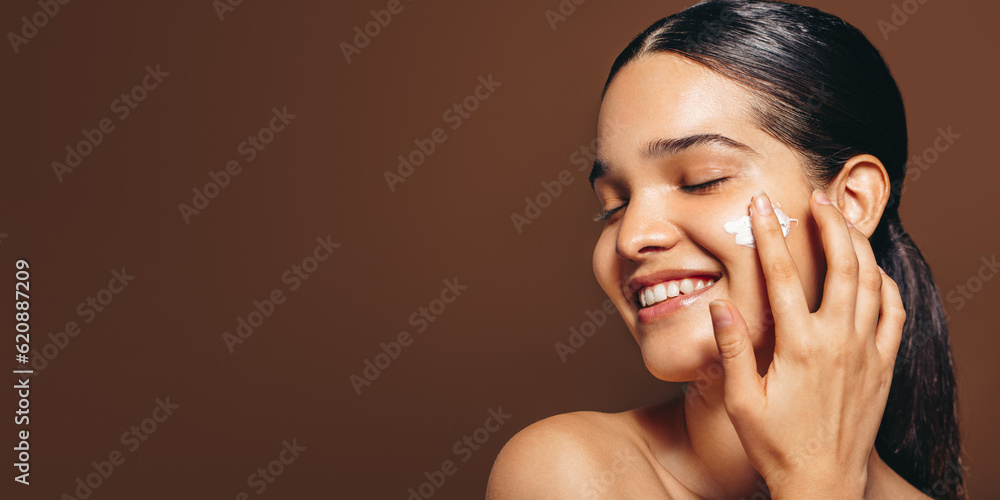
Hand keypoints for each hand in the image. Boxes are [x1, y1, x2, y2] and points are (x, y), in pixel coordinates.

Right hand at [707, 189, 904, 498]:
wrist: (824, 483)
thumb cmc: (777, 445)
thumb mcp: (741, 401)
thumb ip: (733, 350)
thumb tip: (720, 306)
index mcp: (800, 347)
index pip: (783, 275)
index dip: (770, 235)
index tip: (761, 206)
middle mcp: (839, 342)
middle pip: (842, 265)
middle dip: (830, 223)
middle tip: (817, 196)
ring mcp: (867, 352)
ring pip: (873, 282)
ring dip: (860, 245)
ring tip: (844, 220)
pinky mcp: (883, 365)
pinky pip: (893, 312)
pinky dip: (885, 283)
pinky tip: (873, 271)